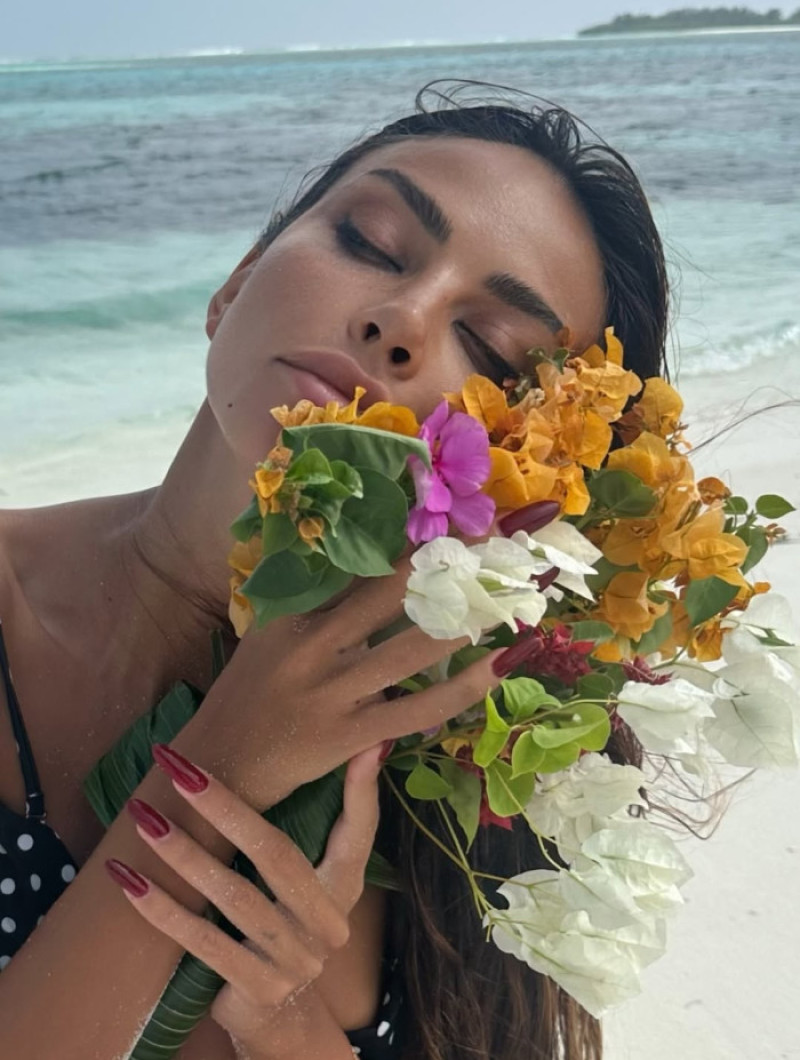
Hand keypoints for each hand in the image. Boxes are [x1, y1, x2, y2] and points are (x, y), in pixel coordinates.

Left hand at [104, 741, 383, 1059]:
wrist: (284, 1018)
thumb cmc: (297, 926)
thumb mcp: (326, 879)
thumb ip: (342, 818)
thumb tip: (368, 749)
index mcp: (345, 889)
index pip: (358, 834)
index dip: (361, 793)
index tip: (362, 747)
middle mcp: (325, 925)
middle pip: (275, 855)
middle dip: (223, 806)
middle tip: (180, 768)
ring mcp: (292, 961)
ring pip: (232, 896)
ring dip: (182, 853)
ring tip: (143, 817)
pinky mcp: (254, 988)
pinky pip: (201, 942)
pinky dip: (162, 909)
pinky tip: (129, 880)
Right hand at [196, 554, 510, 808]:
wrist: (220, 763)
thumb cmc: (250, 689)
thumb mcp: (268, 627)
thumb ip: (306, 586)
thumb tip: (341, 533)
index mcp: (292, 609)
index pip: (357, 560)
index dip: (406, 533)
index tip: (450, 507)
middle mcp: (313, 643)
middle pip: (390, 592)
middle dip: (447, 564)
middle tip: (500, 538)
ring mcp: (333, 690)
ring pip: (411, 648)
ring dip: (465, 620)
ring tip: (510, 595)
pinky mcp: (350, 734)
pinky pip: (418, 707)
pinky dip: (465, 686)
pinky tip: (503, 664)